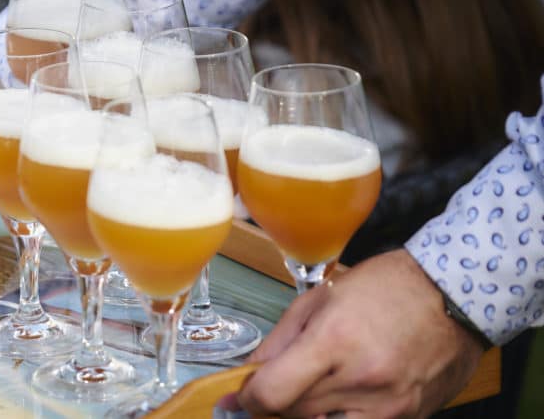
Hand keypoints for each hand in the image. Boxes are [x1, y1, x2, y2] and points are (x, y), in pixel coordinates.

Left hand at [224, 249, 484, 417]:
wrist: (454, 294)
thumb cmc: (384, 288)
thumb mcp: (319, 299)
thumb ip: (279, 342)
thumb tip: (250, 375)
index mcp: (334, 341)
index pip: (273, 394)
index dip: (247, 399)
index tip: (240, 395)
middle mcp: (362, 379)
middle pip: (293, 414)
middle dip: (274, 403)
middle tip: (276, 385)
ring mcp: (389, 405)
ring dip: (306, 414)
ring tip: (313, 389)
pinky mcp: (409, 418)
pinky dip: (339, 418)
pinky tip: (341, 398)